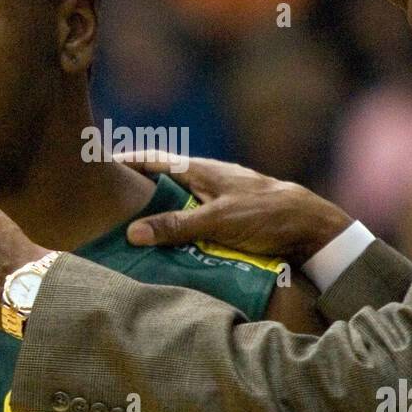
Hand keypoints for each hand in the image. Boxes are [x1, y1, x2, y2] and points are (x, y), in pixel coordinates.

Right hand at [115, 151, 351, 264]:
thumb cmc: (265, 214)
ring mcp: (219, 201)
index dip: (127, 161)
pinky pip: (194, 225)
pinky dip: (179, 235)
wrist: (311, 227)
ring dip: (159, 220)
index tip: (99, 163)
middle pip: (163, 185)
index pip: (154, 159)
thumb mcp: (216, 220)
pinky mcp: (229, 221)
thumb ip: (176, 225)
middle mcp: (207, 182)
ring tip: (131, 236)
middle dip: (138, 195)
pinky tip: (169, 252)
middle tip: (108, 210)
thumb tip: (132, 231)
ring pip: (179, 207)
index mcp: (201, 170)